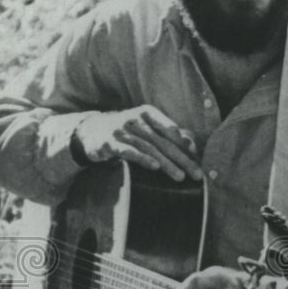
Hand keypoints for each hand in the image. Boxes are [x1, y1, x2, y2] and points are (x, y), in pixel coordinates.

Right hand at [74, 105, 202, 181]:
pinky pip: (129, 152)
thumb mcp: (146, 126)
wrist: (91, 130)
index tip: (196, 158)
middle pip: (164, 142)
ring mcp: (122, 131)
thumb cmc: (127, 130)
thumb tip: (191, 144)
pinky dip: (143, 159)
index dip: (185, 145)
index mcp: (148, 112)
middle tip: (196, 174)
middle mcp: (136, 120)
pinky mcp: (110, 144)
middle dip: (182, 159)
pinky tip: (155, 166)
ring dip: (167, 163)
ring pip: (150, 149)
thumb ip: (167, 132)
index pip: (171, 129)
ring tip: (180, 176)